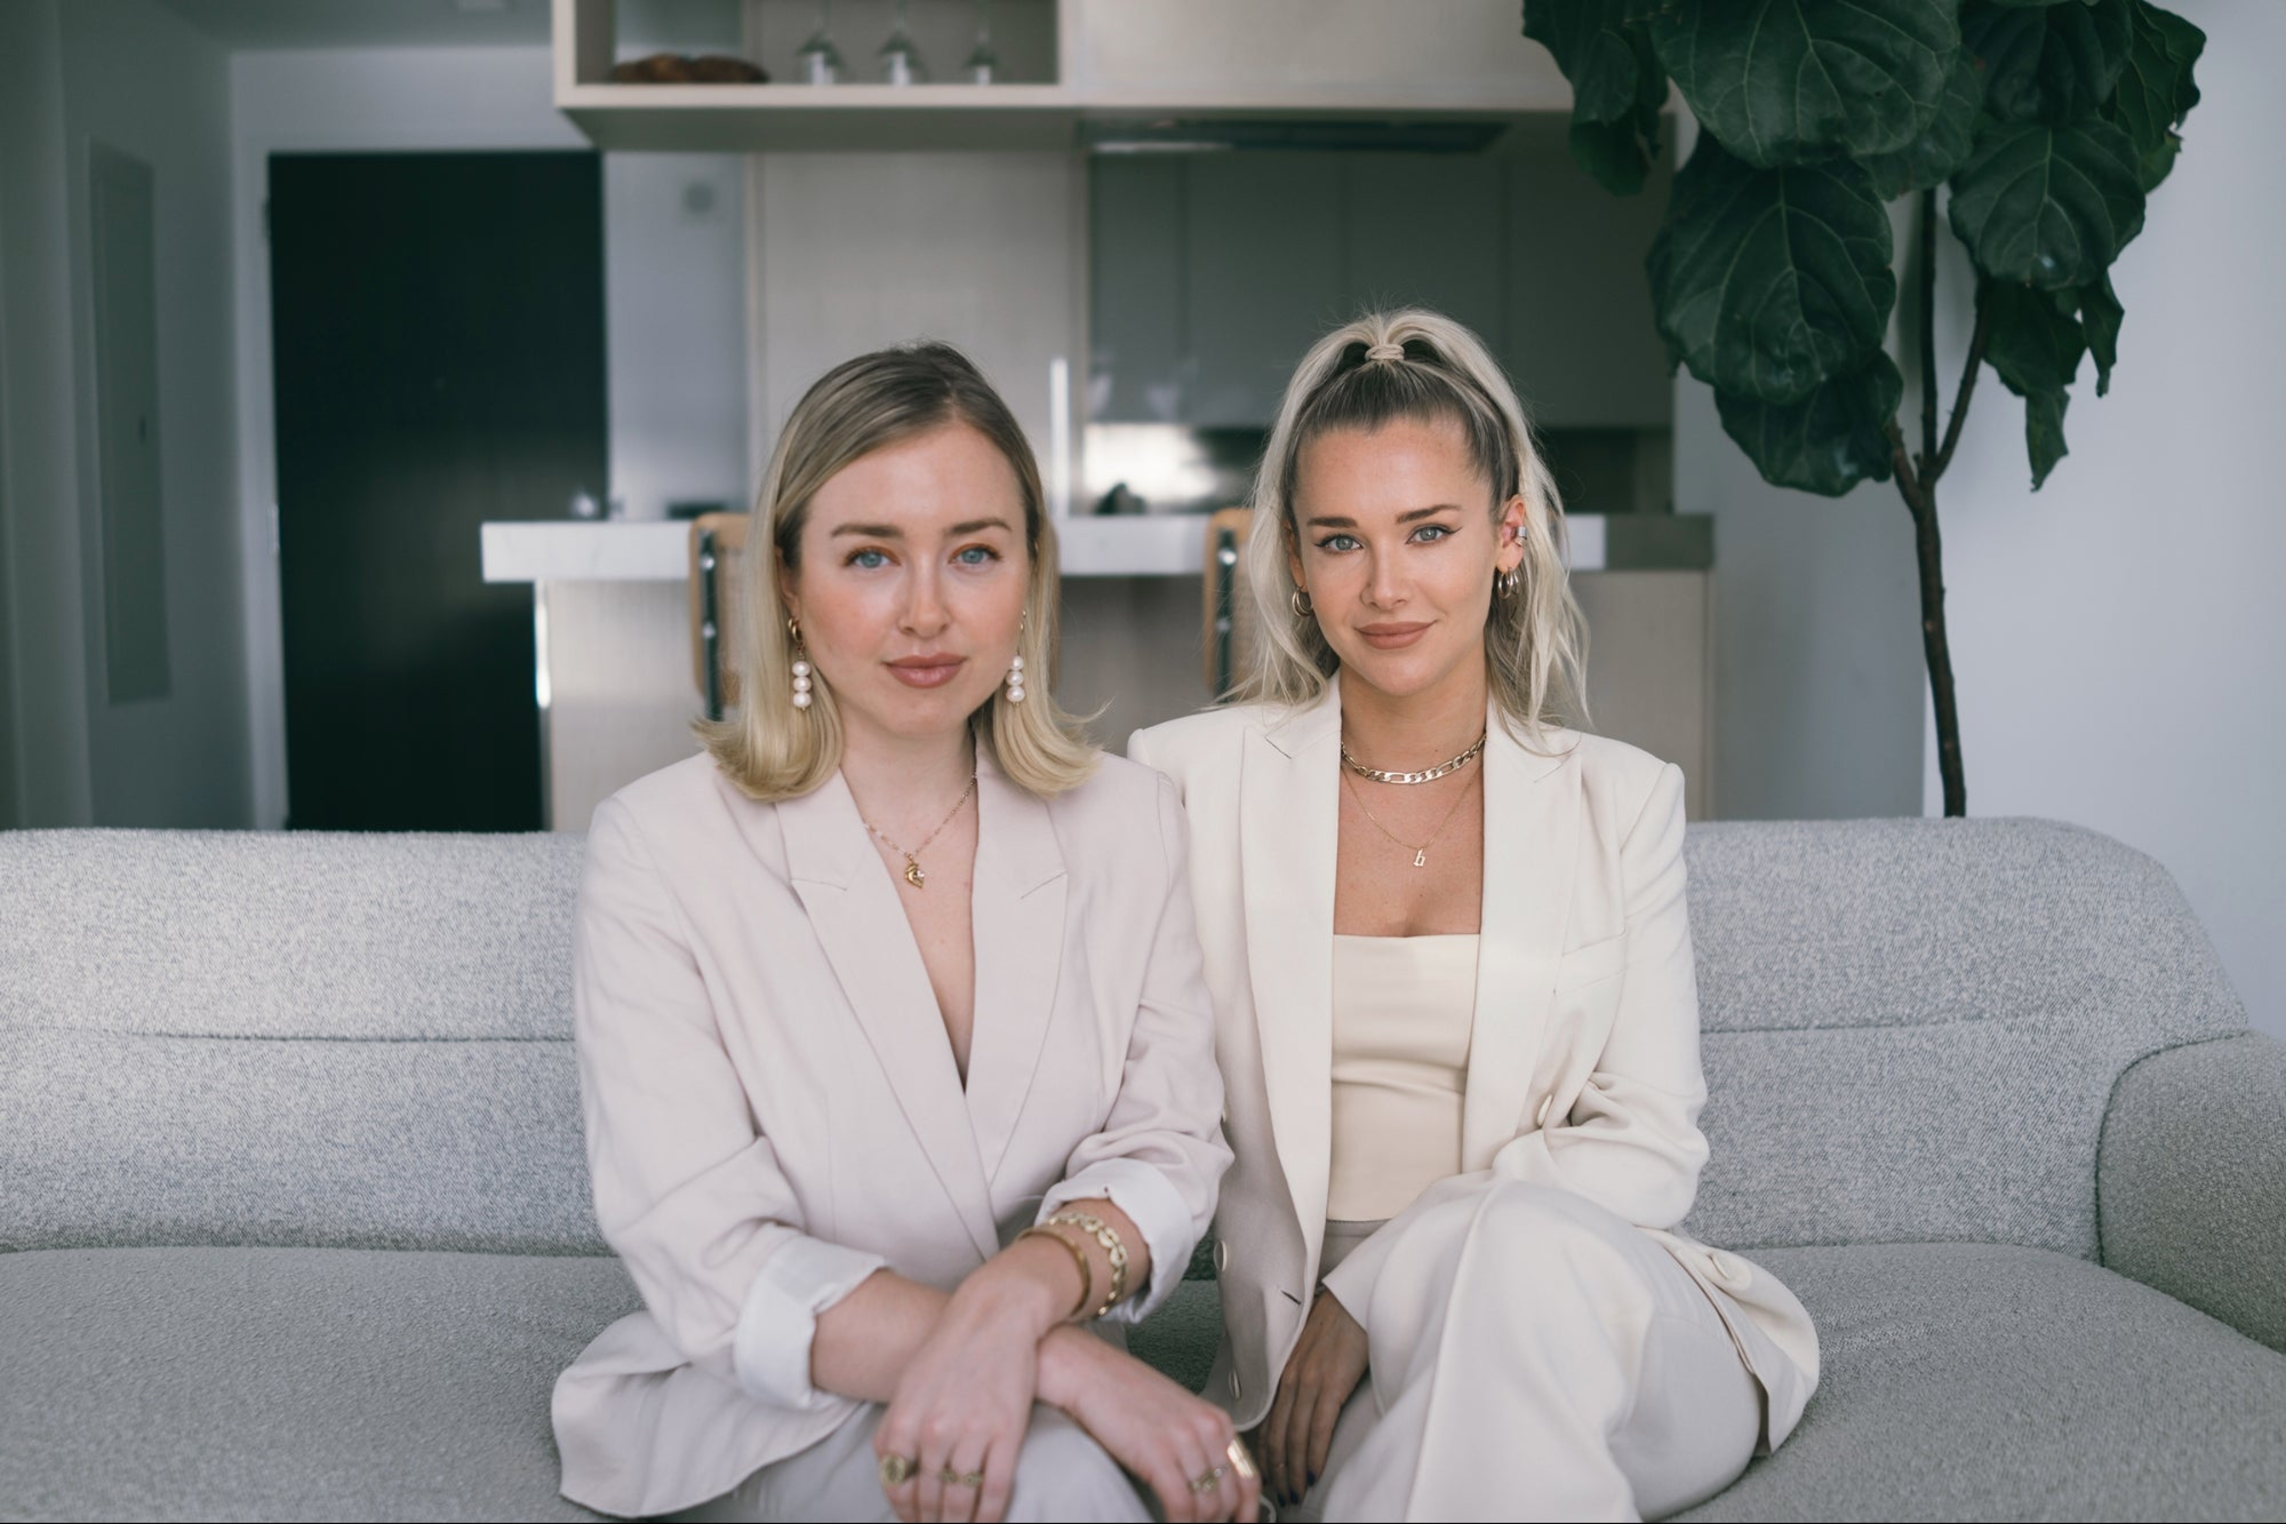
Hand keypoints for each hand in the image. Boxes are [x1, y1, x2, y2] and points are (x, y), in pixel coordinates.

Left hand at [873, 1269, 1057, 1523]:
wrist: (994, 1315)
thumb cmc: (949, 1349)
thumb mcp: (908, 1385)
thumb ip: (894, 1428)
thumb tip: (892, 1472)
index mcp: (904, 1420)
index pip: (898, 1486)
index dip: (904, 1513)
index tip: (913, 1522)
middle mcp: (934, 1431)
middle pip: (929, 1498)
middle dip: (931, 1523)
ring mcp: (972, 1432)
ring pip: (961, 1499)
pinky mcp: (1006, 1431)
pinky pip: (996, 1489)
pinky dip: (990, 1515)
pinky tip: (987, 1523)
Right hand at [1038, 1327, 1259, 1522]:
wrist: (1087, 1370)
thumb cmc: (1123, 1391)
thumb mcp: (1174, 1415)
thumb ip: (1195, 1443)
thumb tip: (1205, 1485)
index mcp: (1215, 1419)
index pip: (1249, 1477)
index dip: (1247, 1511)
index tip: (1240, 1523)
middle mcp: (1206, 1428)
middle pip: (1231, 1496)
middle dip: (1218, 1521)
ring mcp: (1184, 1440)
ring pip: (1208, 1506)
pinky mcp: (1158, 1454)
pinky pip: (1181, 1505)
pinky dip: (1178, 1523)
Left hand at [1260, 1287, 1366, 1508]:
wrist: (1358, 1297)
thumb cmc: (1339, 1321)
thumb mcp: (1311, 1350)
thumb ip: (1304, 1376)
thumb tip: (1304, 1405)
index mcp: (1285, 1371)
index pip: (1268, 1422)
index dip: (1266, 1454)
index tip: (1267, 1475)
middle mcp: (1292, 1378)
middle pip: (1278, 1435)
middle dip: (1278, 1470)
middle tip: (1280, 1494)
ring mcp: (1310, 1381)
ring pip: (1296, 1437)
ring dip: (1295, 1470)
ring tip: (1296, 1491)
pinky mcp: (1332, 1383)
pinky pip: (1319, 1428)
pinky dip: (1315, 1454)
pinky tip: (1314, 1472)